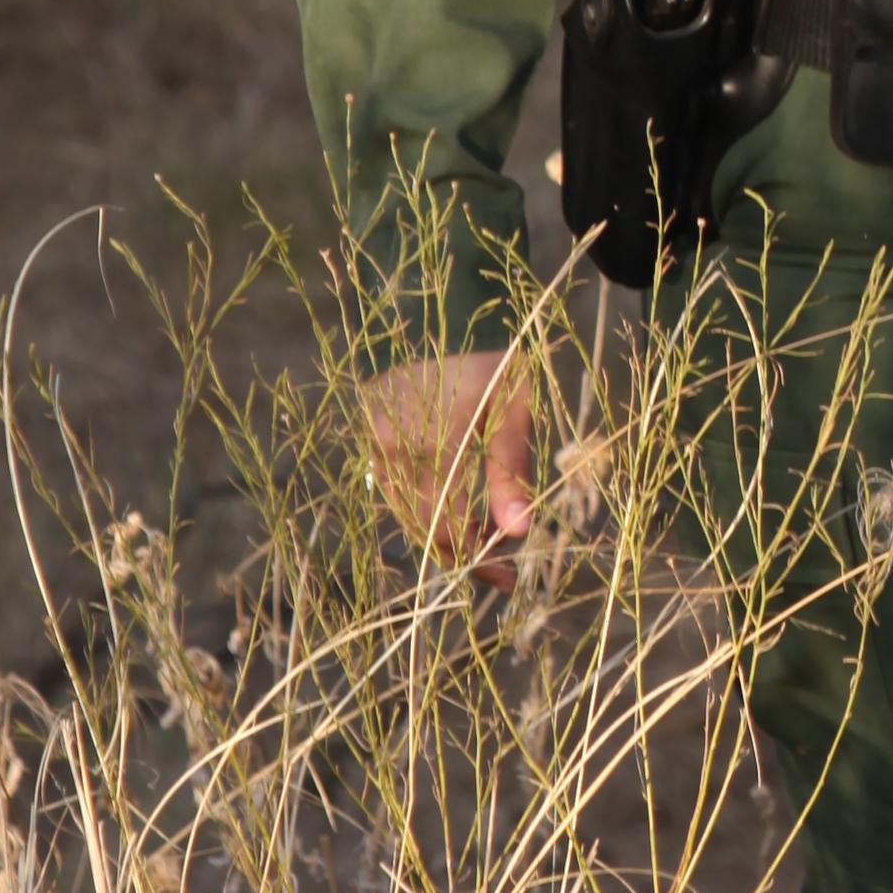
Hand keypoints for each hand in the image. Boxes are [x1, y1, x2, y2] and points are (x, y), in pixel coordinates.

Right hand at [360, 344, 535, 583]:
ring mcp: (377, 443)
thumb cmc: (492, 363)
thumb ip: (513, 471)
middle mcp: (395, 443)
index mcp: (434, 433)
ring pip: (408, 514)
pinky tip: (460, 516)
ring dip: (445, 536)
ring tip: (487, 544)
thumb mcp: (516, 409)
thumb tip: (520, 531)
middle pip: (423, 524)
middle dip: (463, 555)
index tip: (507, 573)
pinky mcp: (372, 443)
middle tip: (503, 570)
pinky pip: (398, 494)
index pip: (446, 519)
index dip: (475, 555)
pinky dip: (428, 512)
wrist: (447, 319)